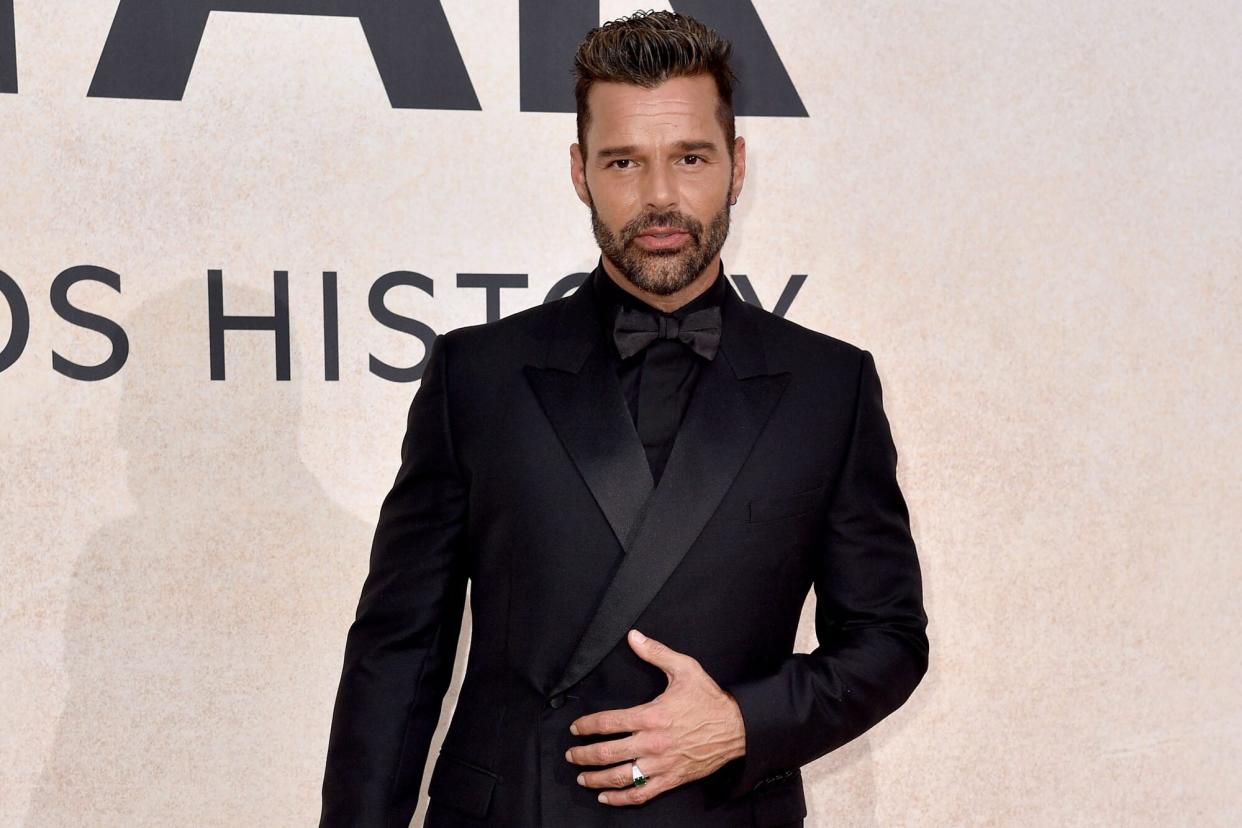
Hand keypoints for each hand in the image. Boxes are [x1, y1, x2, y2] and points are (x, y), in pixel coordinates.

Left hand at [564, 628, 746, 805]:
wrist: (737, 727)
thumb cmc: (709, 698)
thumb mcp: (684, 668)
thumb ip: (655, 653)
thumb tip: (633, 636)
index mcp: (650, 716)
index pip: (607, 723)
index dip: (586, 726)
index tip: (576, 728)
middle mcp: (651, 742)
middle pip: (607, 753)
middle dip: (583, 755)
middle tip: (571, 755)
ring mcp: (661, 764)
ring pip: (620, 777)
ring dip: (596, 778)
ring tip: (582, 777)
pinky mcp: (671, 779)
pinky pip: (641, 793)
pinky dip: (621, 798)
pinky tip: (607, 797)